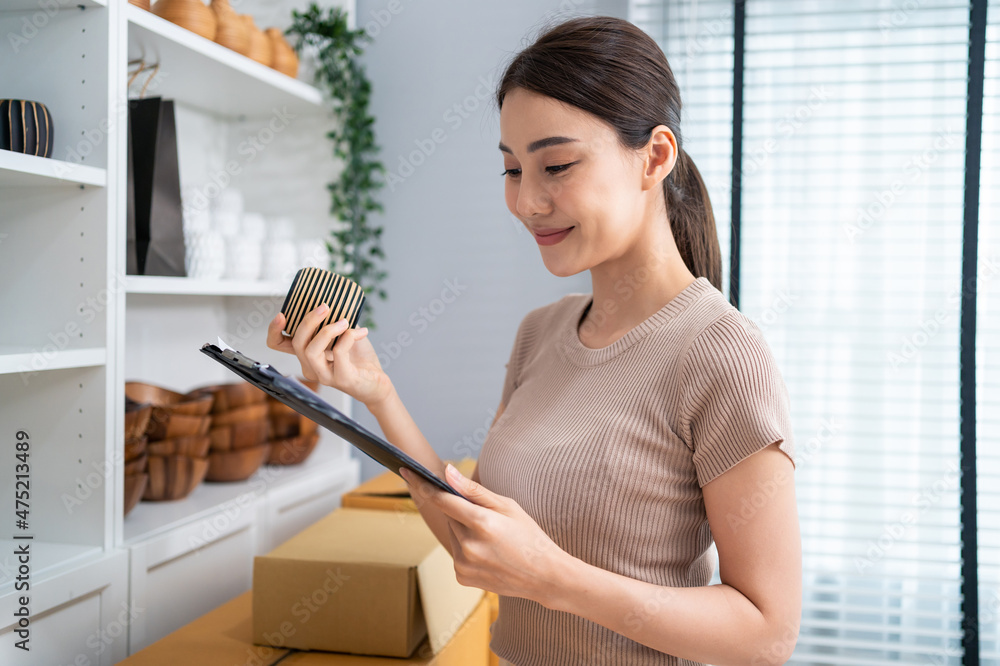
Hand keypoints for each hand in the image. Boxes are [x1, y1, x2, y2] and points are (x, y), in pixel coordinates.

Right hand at [266, 304, 392, 407]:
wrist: (377, 382)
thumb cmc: (359, 358)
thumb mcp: (344, 333)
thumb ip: (334, 318)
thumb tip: (333, 297)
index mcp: (307, 354)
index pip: (278, 345)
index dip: (274, 330)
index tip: (282, 314)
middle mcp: (311, 367)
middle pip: (297, 342)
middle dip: (309, 320)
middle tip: (325, 306)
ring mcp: (324, 375)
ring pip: (311, 351)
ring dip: (327, 330)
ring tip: (344, 321)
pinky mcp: (341, 379)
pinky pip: (338, 353)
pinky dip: (348, 337)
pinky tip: (361, 332)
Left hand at [399, 464, 570, 607]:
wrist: (544, 576)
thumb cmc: (529, 536)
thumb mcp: (508, 507)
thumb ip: (474, 491)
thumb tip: (447, 473)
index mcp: (482, 523)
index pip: (442, 498)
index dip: (422, 483)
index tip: (407, 471)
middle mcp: (468, 546)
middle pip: (449, 516)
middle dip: (460, 512)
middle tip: (485, 518)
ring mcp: (463, 564)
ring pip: (452, 534)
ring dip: (463, 530)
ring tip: (491, 538)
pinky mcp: (461, 577)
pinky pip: (456, 553)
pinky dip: (466, 548)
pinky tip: (487, 552)